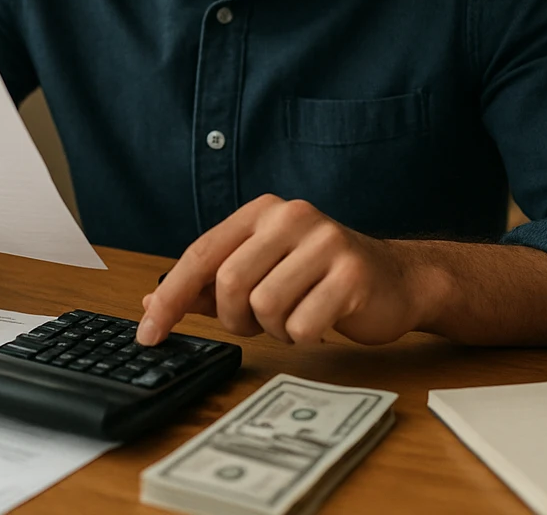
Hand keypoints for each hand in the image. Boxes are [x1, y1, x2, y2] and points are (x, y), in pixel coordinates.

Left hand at [137, 194, 425, 346]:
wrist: (398, 280)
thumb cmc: (321, 278)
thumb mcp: (262, 271)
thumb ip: (209, 287)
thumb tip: (153, 304)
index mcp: (262, 211)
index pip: (200, 255)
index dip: (170, 298)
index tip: (149, 334)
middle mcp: (291, 217)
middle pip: (230, 284)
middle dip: (237, 319)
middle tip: (259, 323)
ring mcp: (325, 242)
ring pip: (265, 307)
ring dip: (276, 329)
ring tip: (297, 315)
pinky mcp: (352, 273)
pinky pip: (303, 325)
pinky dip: (304, 336)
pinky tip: (321, 319)